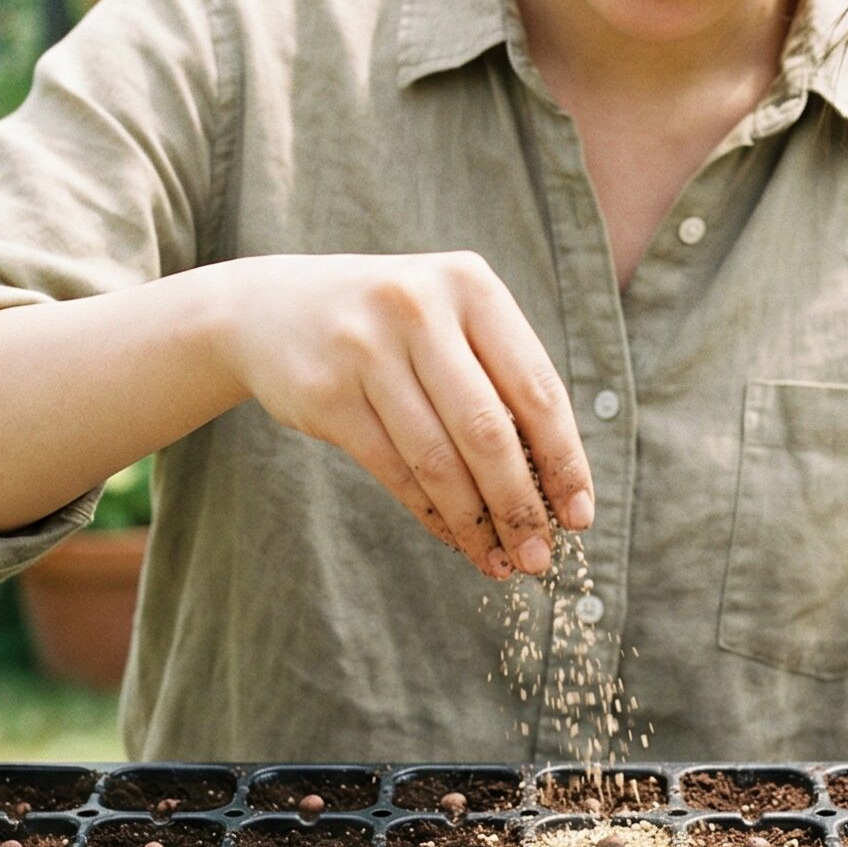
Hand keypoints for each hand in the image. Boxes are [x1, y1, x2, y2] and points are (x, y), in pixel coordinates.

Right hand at [213, 251, 591, 578]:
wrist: (268, 310)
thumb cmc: (387, 324)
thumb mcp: (446, 318)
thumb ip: (498, 376)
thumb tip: (556, 484)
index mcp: (469, 284)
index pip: (536, 386)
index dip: (564, 458)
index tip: (579, 513)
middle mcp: (419, 308)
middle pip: (489, 429)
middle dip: (522, 504)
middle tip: (541, 555)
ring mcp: (366, 349)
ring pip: (438, 459)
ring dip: (477, 522)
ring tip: (502, 561)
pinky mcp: (327, 394)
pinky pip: (393, 470)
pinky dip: (431, 513)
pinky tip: (456, 538)